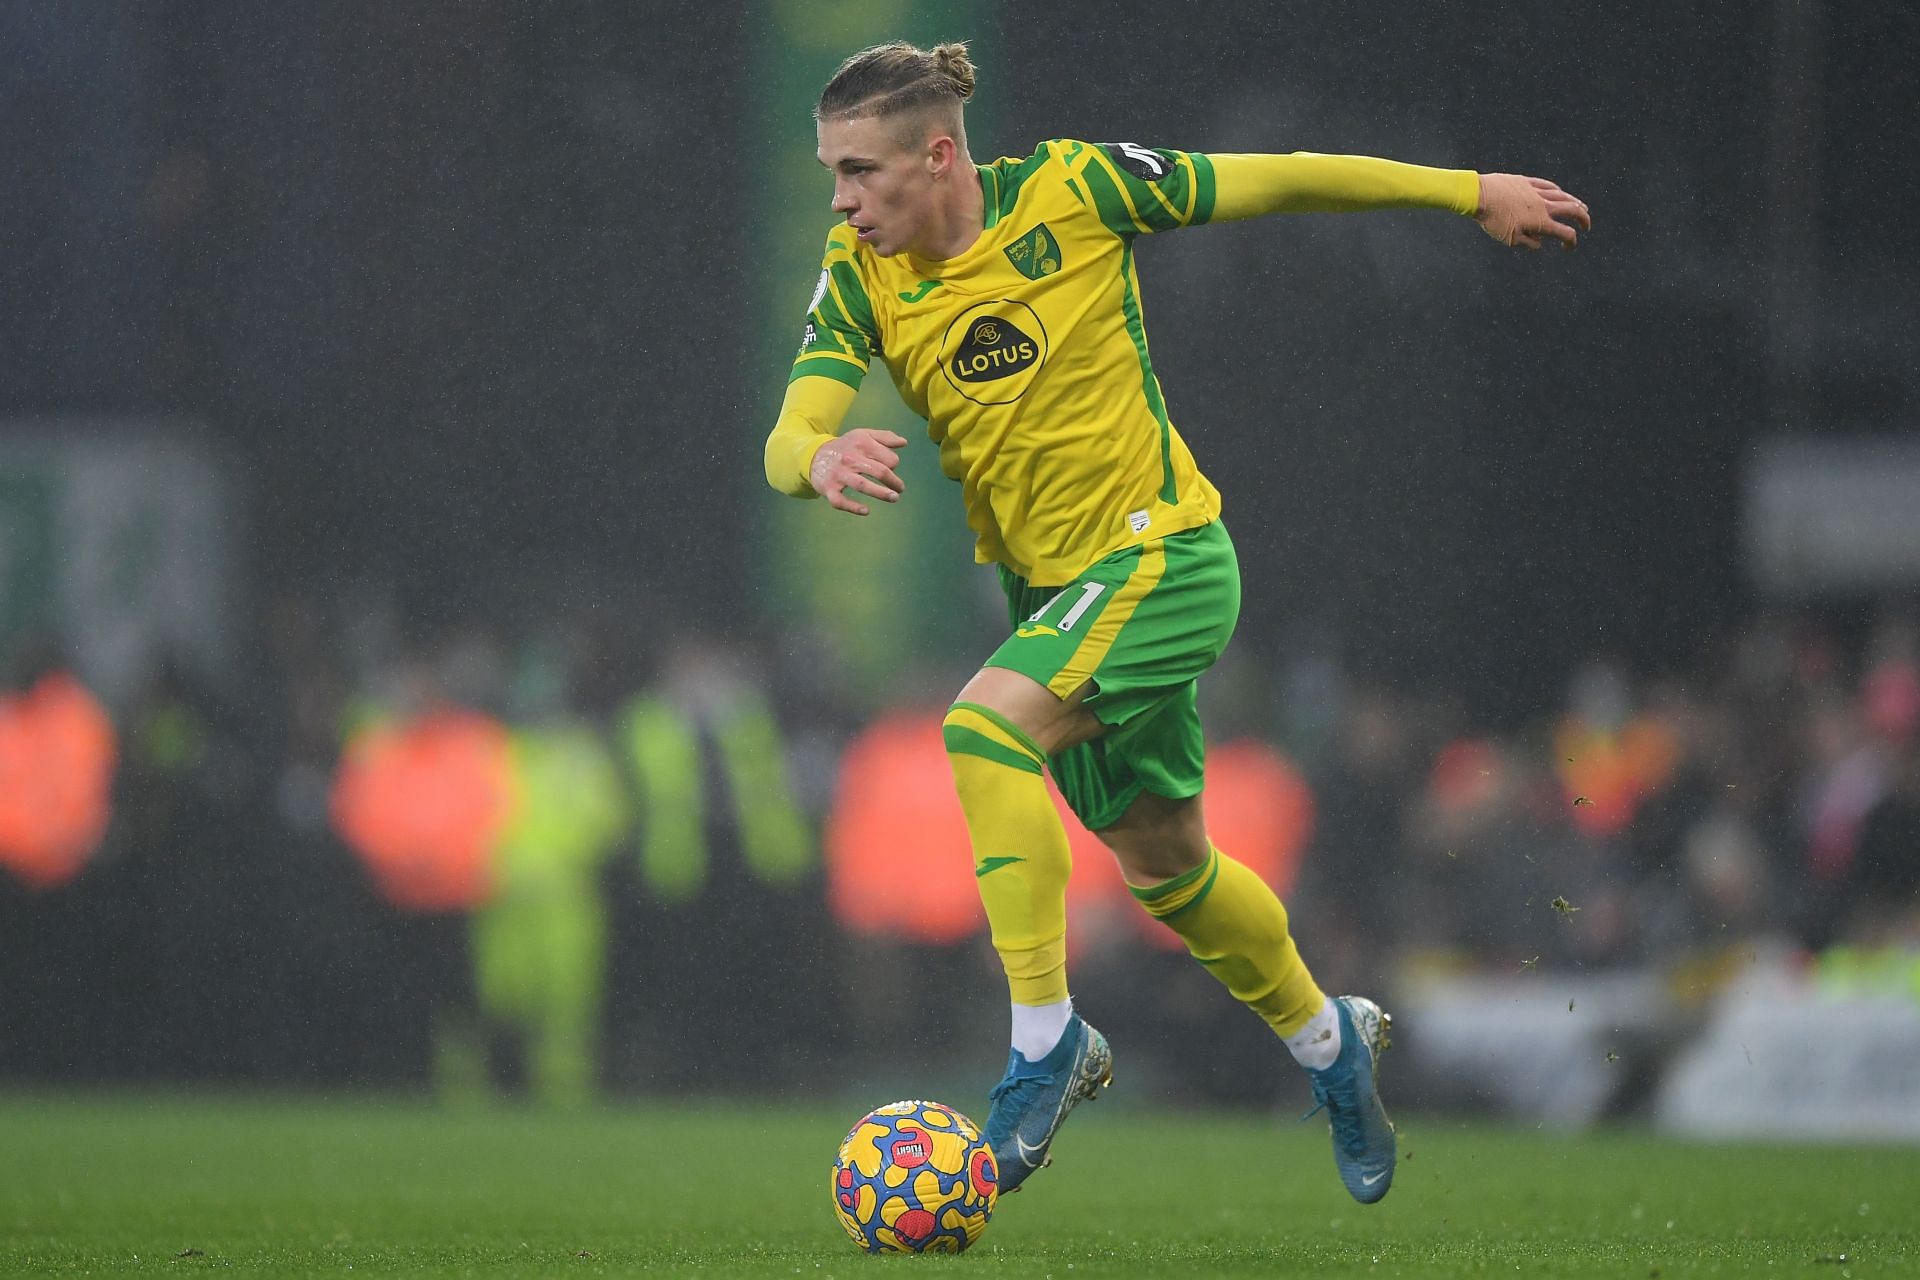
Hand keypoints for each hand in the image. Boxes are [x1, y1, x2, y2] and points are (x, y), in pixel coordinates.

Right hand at [810, 428, 908, 515]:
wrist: (814, 455)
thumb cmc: (846, 447)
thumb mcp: (864, 435)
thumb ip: (885, 437)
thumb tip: (904, 443)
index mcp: (861, 444)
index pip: (888, 459)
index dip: (894, 465)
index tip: (890, 469)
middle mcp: (850, 458)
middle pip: (879, 471)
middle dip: (894, 482)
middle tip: (900, 489)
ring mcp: (839, 474)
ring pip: (862, 486)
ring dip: (881, 493)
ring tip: (894, 498)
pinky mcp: (829, 489)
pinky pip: (840, 501)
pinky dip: (853, 507)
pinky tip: (866, 511)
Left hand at [1474, 173, 1590, 249]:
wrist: (1481, 195)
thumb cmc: (1493, 220)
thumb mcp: (1510, 240)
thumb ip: (1529, 243)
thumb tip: (1540, 243)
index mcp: (1541, 222)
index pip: (1564, 233)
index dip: (1571, 242)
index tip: (1568, 247)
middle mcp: (1544, 205)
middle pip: (1572, 210)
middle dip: (1583, 219)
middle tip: (1586, 225)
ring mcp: (1537, 191)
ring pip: (1563, 196)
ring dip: (1575, 203)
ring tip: (1582, 207)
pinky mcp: (1528, 182)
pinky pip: (1548, 185)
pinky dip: (1558, 191)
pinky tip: (1560, 193)